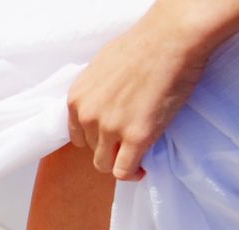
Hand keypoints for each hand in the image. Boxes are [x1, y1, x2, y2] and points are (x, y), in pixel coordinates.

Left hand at [67, 5, 211, 180]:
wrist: (168, 41)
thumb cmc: (140, 46)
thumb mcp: (100, 67)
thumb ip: (94, 90)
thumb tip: (102, 99)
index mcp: (76, 99)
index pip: (77, 134)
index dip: (94, 138)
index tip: (110, 136)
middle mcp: (88, 116)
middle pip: (92, 149)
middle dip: (109, 147)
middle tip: (129, 141)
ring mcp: (110, 128)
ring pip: (104, 163)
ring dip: (119, 161)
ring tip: (136, 155)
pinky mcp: (135, 137)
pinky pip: (123, 170)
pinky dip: (132, 174)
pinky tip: (142, 169)